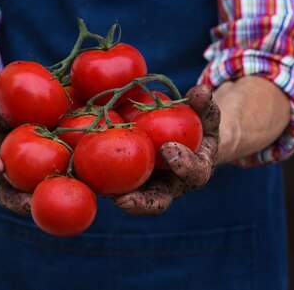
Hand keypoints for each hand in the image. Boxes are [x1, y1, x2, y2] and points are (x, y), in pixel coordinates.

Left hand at [113, 84, 220, 214]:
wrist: (189, 142)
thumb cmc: (198, 127)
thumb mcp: (206, 115)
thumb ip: (204, 104)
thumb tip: (201, 90)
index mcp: (196, 170)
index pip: (194, 172)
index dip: (183, 165)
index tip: (168, 148)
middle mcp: (173, 186)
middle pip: (158, 201)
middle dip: (142, 203)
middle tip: (126, 198)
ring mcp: (153, 188)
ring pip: (136, 201)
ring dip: (120, 200)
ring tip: (102, 195)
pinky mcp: (134, 184)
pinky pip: (119, 187)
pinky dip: (105, 185)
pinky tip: (87, 178)